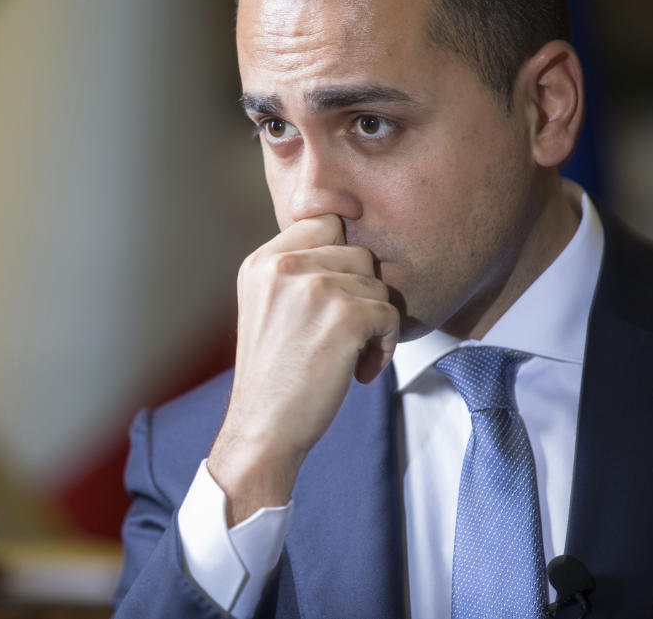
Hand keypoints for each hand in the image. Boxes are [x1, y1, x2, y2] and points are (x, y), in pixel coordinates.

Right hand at [208, 214, 398, 524]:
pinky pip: (390, 314)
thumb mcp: (268, 306)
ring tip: (350, 356)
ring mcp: (312, 288)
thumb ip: (297, 270)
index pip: (324, 221)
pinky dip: (385, 346)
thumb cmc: (274, 376)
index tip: (342, 292)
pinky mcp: (343, 316)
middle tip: (345, 335)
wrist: (262, 430)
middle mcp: (282, 266)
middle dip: (362, 294)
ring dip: (375, 322)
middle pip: (358, 253)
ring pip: (377, 284)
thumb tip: (351, 245)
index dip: (342, 255)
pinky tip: (359, 371)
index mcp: (262, 261)